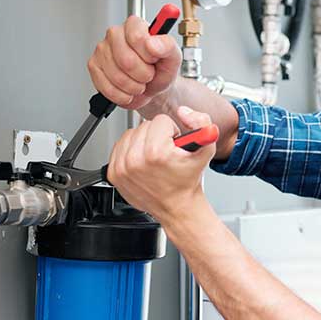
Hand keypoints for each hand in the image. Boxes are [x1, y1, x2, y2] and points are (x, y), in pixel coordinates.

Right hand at [87, 16, 180, 109]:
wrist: (152, 88)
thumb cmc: (161, 69)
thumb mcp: (173, 57)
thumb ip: (167, 46)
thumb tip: (153, 43)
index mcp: (134, 25)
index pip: (137, 37)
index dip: (148, 55)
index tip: (154, 59)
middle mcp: (115, 34)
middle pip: (126, 60)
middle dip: (142, 75)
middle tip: (148, 75)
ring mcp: (102, 50)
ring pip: (116, 76)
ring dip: (133, 87)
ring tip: (139, 83)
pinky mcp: (94, 67)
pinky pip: (107, 87)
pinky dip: (122, 95)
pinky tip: (128, 90)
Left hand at [107, 107, 215, 221]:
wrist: (177, 207)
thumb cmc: (188, 180)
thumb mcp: (207, 149)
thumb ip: (201, 122)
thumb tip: (183, 112)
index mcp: (156, 152)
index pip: (160, 121)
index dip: (172, 131)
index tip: (174, 146)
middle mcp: (135, 160)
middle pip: (144, 126)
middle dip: (157, 136)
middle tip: (166, 152)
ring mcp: (122, 168)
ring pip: (131, 134)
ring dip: (142, 141)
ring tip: (154, 157)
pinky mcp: (114, 173)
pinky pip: (119, 147)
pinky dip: (130, 151)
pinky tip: (142, 162)